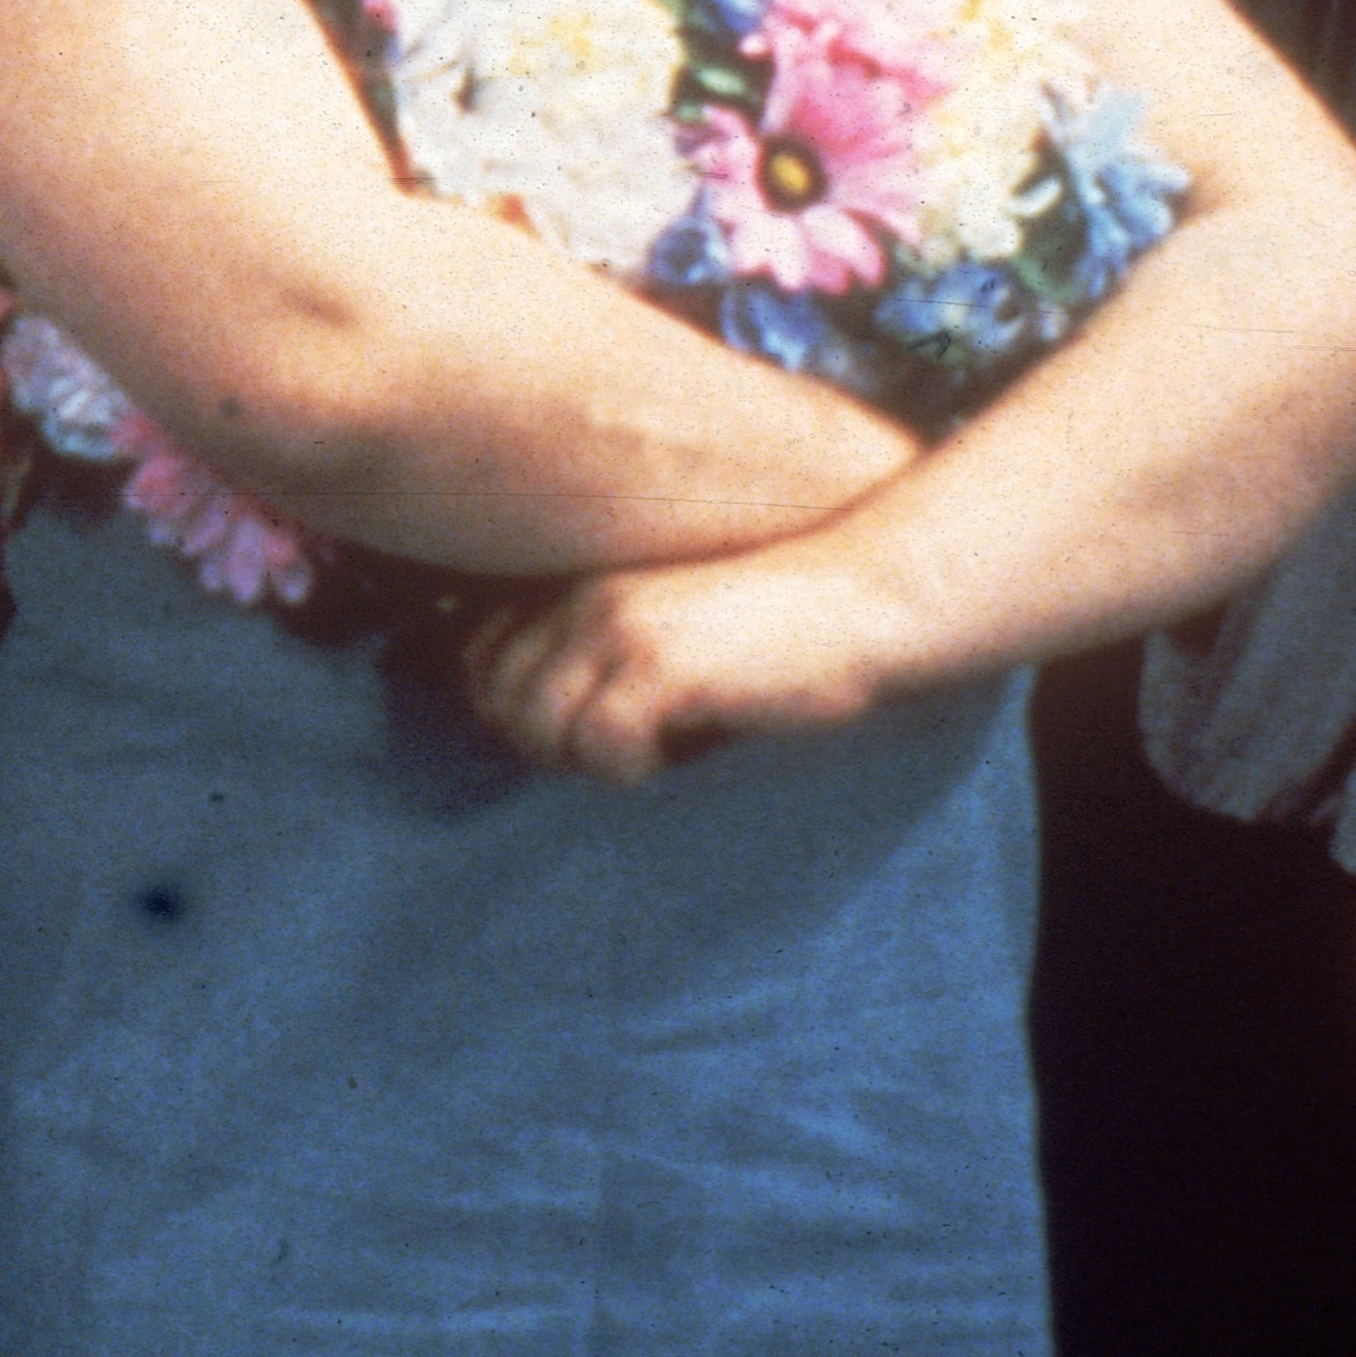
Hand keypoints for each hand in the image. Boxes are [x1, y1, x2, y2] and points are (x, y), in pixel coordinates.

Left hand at [463, 535, 916, 783]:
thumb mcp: (678, 630)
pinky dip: (629, 770)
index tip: (578, 740)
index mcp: (580, 586)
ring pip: (536, 723)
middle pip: (498, 698)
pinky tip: (679, 757)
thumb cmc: (787, 630)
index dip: (515, 715)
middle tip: (620, 759)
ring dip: (584, 763)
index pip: (480, 660)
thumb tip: (554, 739)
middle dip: (545, 748)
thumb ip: (609, 657)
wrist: (875, 596)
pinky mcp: (665, 664)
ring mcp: (620, 628)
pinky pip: (599, 742)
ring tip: (650, 758)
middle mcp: (584, 598)